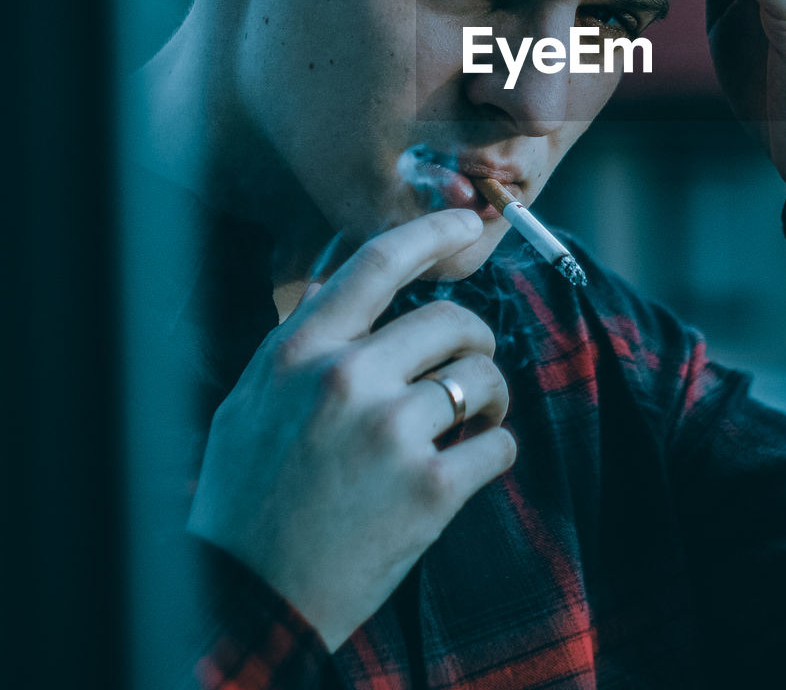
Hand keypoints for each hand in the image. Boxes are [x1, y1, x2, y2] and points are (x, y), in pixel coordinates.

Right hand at [187, 208, 515, 650]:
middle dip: (475, 341)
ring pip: (484, 378)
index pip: (378, 263)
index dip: (432, 233)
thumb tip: (338, 286)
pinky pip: (499, 445)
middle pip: (452, 321)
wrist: (249, 601)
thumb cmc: (246, 497)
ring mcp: (390, 433)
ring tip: (474, 422)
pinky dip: (495, 452)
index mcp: (299, 352)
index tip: (466, 224)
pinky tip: (470, 467)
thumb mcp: (251, 401)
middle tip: (470, 368)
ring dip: (491, 398)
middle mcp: (346, 379)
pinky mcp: (429, 490)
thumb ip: (300, 343)